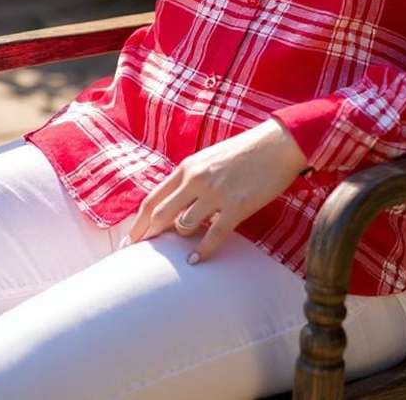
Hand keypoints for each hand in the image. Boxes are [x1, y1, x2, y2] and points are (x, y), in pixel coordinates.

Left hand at [120, 118, 308, 264]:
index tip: (128, 242)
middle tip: (138, 258)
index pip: (152, 199)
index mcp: (187, 167)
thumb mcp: (209, 158)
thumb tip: (174, 204)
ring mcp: (215, 193)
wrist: (277, 144)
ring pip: (184, 226)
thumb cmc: (244, 151)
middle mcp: (196, 179)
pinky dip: (202, 251)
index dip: (138, 224)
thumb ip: (190, 178)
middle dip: (147, 238)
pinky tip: (196, 260)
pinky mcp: (236, 205)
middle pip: (160, 215)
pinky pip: (213, 235)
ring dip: (180, 239)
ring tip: (181, 250)